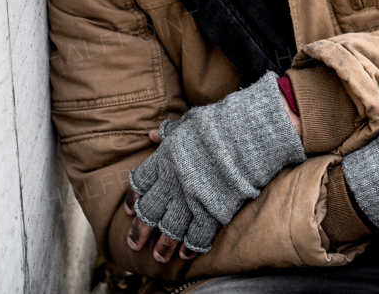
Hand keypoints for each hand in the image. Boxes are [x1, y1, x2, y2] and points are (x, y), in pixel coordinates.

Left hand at [122, 71, 304, 262]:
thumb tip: (153, 134)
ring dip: (163, 246)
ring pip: (170, 230)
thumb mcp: (191, 121)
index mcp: (164, 160)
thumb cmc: (221, 124)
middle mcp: (172, 183)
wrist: (248, 135)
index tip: (130, 211)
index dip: (133, 199)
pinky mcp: (212, 211)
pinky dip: (191, 246)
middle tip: (135, 244)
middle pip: (149, 212)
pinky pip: (197, 235)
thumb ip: (171, 131)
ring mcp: (191, 200)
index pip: (139, 184)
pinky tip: (186, 254)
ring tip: (159, 257)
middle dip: (140, 231)